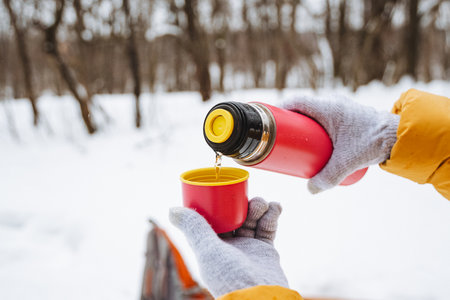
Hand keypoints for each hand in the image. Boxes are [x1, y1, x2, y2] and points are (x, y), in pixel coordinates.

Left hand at [169, 197, 287, 297]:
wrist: (262, 297)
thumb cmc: (231, 278)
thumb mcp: (208, 250)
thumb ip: (194, 228)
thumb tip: (172, 210)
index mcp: (211, 246)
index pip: (212, 219)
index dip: (217, 203)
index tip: (223, 188)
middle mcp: (228, 246)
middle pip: (234, 216)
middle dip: (242, 203)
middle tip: (249, 197)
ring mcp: (247, 248)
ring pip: (252, 219)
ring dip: (258, 207)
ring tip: (263, 204)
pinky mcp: (265, 250)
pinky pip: (268, 227)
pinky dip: (272, 215)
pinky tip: (275, 207)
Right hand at [284, 94, 398, 193]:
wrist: (400, 135)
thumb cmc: (373, 141)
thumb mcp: (347, 162)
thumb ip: (328, 177)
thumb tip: (311, 190)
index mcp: (328, 108)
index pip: (297, 102)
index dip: (281, 109)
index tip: (272, 121)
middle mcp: (333, 104)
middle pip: (304, 108)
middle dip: (291, 121)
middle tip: (283, 137)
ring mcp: (342, 109)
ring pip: (315, 112)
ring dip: (305, 124)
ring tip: (297, 141)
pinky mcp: (348, 116)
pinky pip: (325, 116)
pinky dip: (317, 125)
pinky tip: (316, 139)